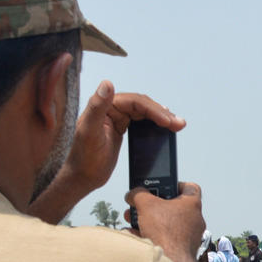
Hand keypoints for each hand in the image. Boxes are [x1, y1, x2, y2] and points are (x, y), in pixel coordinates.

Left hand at [29, 84, 185, 223]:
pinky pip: (142, 121)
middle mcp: (110, 108)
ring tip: (177, 125)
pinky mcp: (122, 128)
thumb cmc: (84, 158)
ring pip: (144, 112)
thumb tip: (107, 84)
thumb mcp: (90, 132)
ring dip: (161, 118)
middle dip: (162, 114)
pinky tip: (165, 128)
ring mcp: (117, 118)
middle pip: (142, 105)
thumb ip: (97, 106)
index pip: (134, 101)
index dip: (153, 109)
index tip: (167, 121)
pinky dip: (155, 124)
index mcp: (104, 106)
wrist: (82, 177)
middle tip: (179, 124)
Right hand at [124, 182, 203, 259]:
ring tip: (134, 221)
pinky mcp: (181, 250)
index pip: (190, 187)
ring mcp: (189, 237)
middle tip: (140, 205)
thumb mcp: (146, 204)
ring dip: (148, 221)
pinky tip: (136, 236)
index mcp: (192, 205)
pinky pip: (164, 239)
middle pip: (172, 207)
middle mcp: (194, 221)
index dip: (175, 184)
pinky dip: (150, 237)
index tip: (162, 186)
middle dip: (152, 206)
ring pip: (166, 224)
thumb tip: (132, 194)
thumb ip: (138, 194)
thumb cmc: (165, 232)